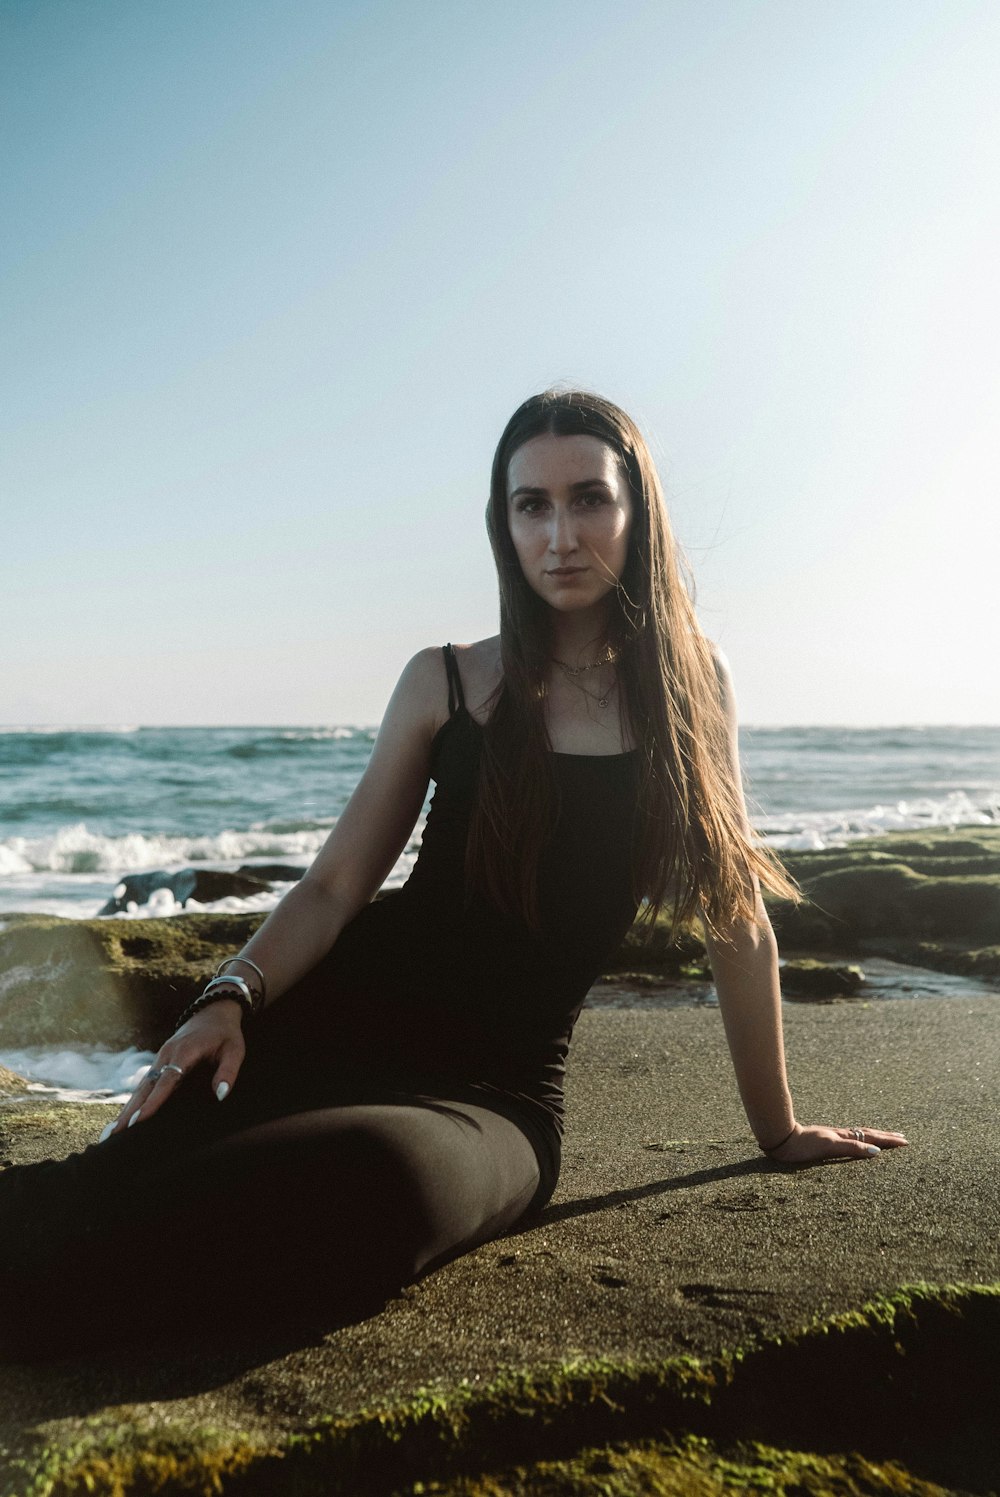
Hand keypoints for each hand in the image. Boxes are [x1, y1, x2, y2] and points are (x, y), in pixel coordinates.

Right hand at [101, 1000, 245, 1137]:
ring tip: (111, 1133)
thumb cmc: (226, 1033)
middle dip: (129, 1111)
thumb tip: (220, 1095)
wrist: (213, 1011)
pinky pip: (145, 1084)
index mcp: (184, 1051)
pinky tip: (124, 1118)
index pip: (167, 1080)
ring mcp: (160, 1058)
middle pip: (145, 1086)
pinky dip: (134, 1101)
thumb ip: (228, 1072)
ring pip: (141, 1087)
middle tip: (113, 1135)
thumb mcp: (235, 1050)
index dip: (153, 1101)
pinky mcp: (160, 1062)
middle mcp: (166, 1055)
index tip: (138, 1120)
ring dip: (126, 1109)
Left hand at [764, 1123, 907, 1166]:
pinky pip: (849, 1139)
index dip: (888, 1141)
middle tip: (902, 1138)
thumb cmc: (803, 1145)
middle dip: (886, 1136)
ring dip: (874, 1137)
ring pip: (859, 1135)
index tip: (905, 1142)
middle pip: (868, 1134)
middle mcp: (841, 1134)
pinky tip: (856, 1143)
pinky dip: (860, 1140)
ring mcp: (833, 1136)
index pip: (872, 1137)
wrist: (781, 1138)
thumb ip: (851, 1148)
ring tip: (884, 1139)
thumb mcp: (829, 1147)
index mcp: (844, 1136)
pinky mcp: (825, 1140)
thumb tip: (876, 1152)